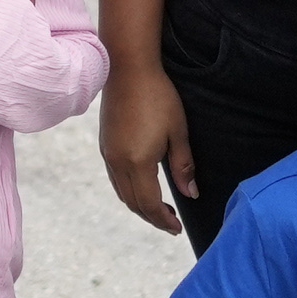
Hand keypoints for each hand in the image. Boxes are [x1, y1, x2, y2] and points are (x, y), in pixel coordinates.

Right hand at [97, 60, 194, 235]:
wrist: (127, 68)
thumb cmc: (158, 96)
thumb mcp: (178, 131)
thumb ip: (183, 166)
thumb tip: (191, 194)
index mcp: (138, 162)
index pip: (149, 204)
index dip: (163, 220)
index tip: (177, 228)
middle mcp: (118, 162)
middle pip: (133, 203)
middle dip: (152, 217)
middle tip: (171, 224)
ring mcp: (108, 154)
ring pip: (122, 193)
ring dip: (140, 206)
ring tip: (159, 209)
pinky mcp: (105, 145)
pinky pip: (116, 180)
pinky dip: (129, 192)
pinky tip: (142, 187)